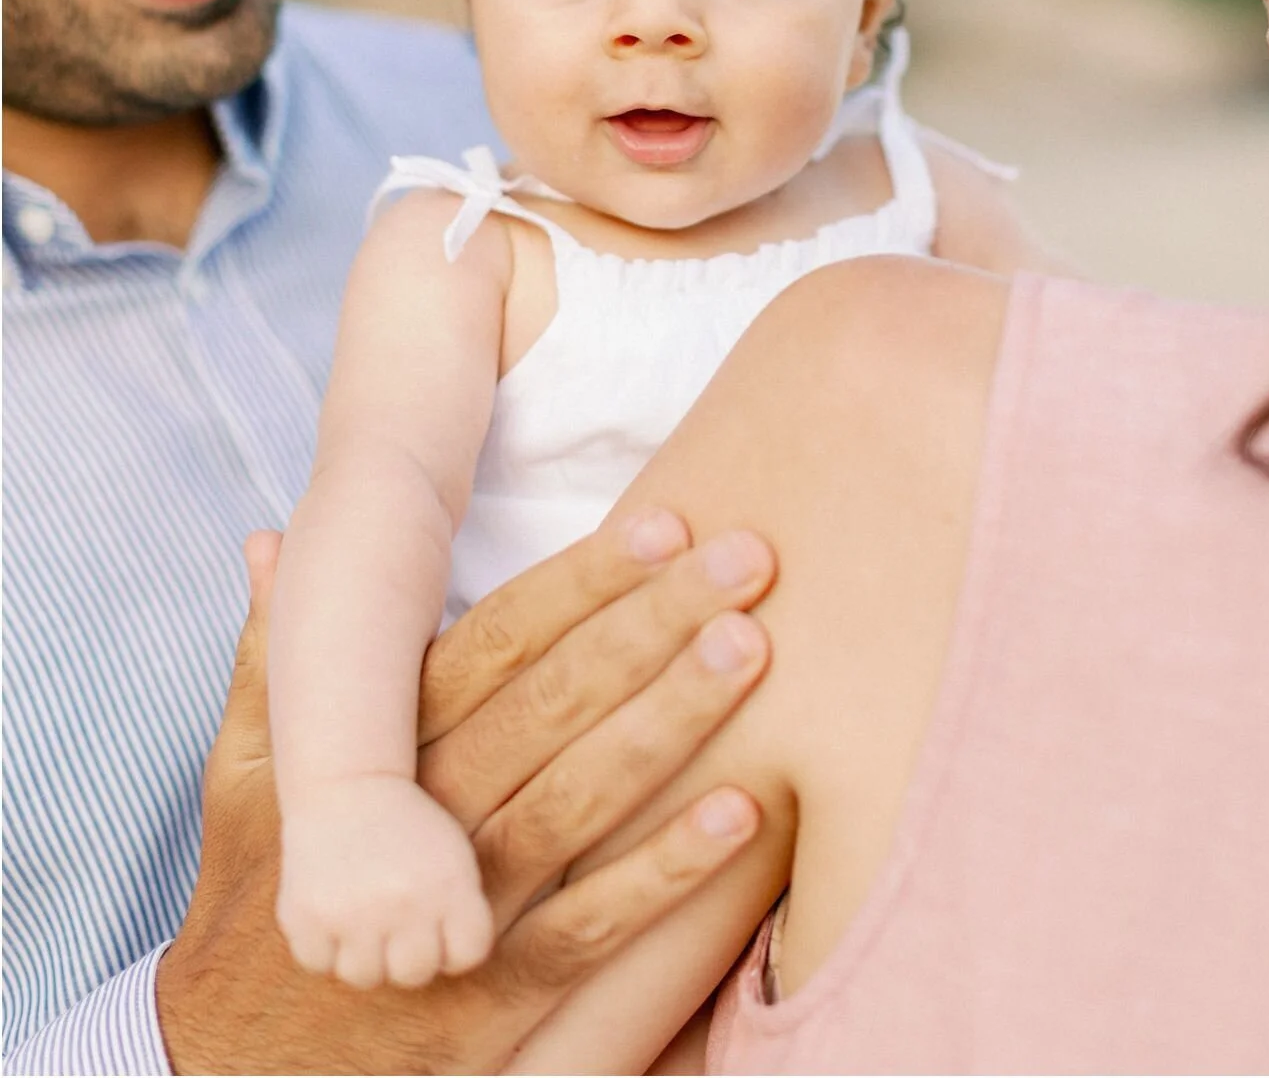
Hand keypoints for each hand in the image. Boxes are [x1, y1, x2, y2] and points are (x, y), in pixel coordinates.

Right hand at [157, 513, 774, 1074]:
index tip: (662, 523)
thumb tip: (266, 541)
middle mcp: (431, 814)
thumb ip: (269, 656)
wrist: (242, 1064)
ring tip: (749, 649)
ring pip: (585, 794)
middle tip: (745, 558)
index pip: (499, 641)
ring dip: (672, 718)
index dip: (583, 578)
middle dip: (655, 621)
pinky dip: (667, 870)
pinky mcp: (496, 991)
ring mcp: (466, 903)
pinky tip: (739, 812)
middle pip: (559, 698)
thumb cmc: (255, 901)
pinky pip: (595, 925)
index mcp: (385, 750)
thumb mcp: (241, 776)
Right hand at [278, 777, 492, 989]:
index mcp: (450, 883)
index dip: (452, 943)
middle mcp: (403, 901)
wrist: (347, 783)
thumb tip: (446, 969)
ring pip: (363, 976)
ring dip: (362, 951)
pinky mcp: (304, 915)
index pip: (466, 955)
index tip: (437, 920)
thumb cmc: (407, 828)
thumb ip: (462, 913)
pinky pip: (318, 963)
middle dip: (406, 953)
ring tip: (361, 909)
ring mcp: (350, 911)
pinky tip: (330, 905)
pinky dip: (322, 943)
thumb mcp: (455, 855)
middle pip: (414, 974)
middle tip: (394, 918)